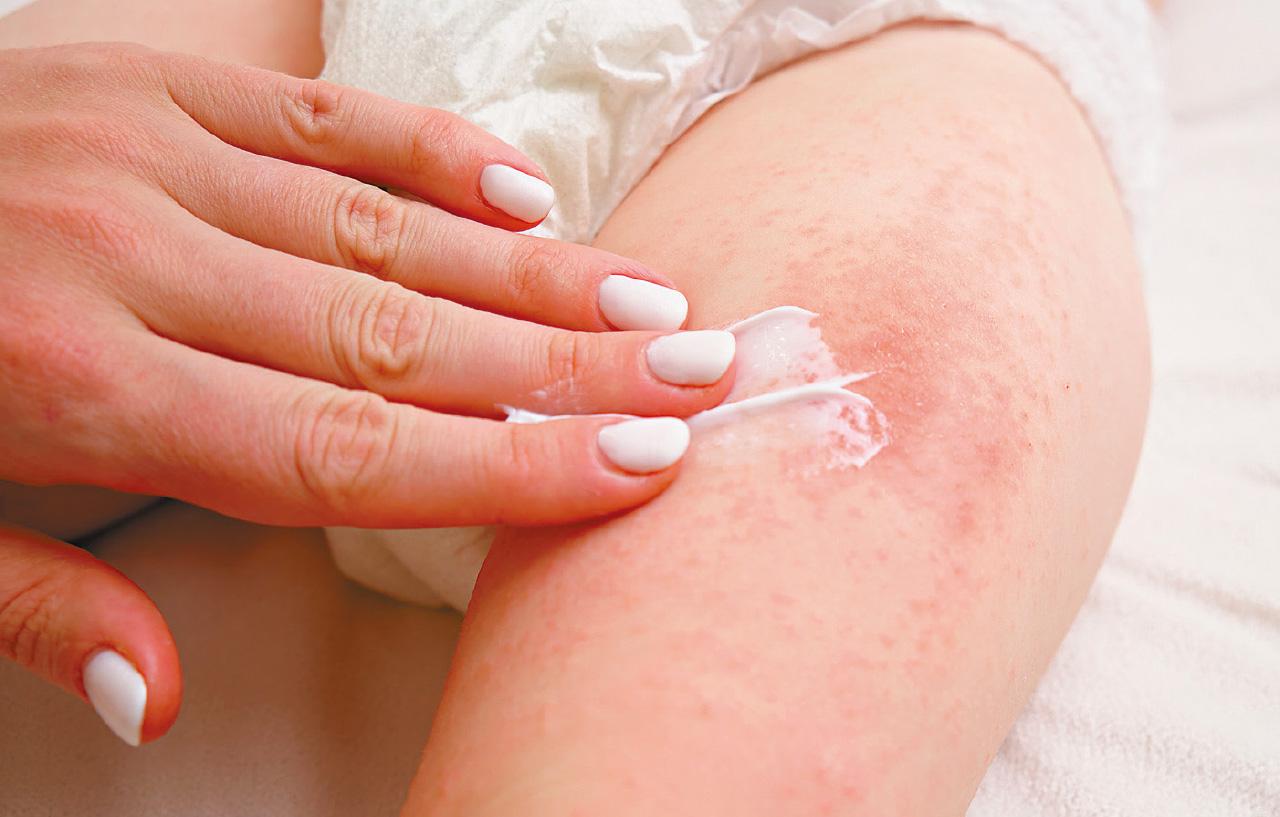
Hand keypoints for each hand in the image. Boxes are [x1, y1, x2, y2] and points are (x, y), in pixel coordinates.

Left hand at [0, 43, 736, 743]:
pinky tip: (528, 193)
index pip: (355, 448)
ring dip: (536, 273)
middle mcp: (137, 257)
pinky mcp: (148, 73)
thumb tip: (163, 692)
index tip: (635, 468)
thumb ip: (39, 600)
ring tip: (652, 304)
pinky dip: (435, 155)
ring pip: (387, 229)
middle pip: (406, 337)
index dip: (514, 465)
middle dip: (572, 369)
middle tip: (700, 381)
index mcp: (82, 384)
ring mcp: (149, 148)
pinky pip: (321, 114)